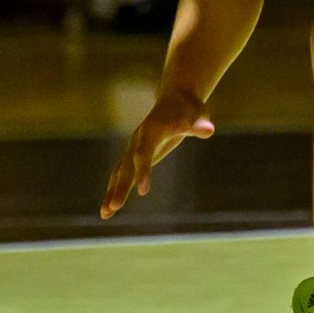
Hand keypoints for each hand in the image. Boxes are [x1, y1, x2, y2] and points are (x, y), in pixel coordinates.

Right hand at [101, 91, 213, 218]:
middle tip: (113, 208)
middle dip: (119, 187)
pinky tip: (109, 208)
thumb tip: (208, 130)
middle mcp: (138, 140)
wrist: (176, 98)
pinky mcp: (135, 156)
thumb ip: (199, 124)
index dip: (142, 171)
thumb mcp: (198, 115)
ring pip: (120, 172)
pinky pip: (122, 175)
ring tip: (105, 213)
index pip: (144, 153)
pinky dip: (114, 190)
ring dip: (111, 192)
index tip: (142, 192)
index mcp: (150, 130)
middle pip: (127, 166)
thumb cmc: (189, 109)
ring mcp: (134, 148)